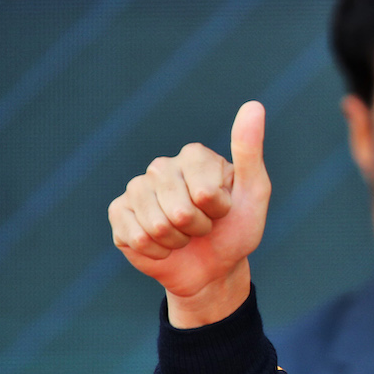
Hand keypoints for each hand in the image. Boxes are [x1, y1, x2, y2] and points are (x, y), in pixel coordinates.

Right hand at [109, 100, 270, 326]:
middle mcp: (162, 166)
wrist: (213, 268)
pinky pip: (136, 237)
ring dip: (178, 242)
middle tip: (203, 227)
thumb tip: (254, 105)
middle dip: (198, 229)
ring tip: (185, 236)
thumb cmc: (236, 230)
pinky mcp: (119, 213)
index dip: (218, 211)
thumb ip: (250, 151)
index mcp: (194, 156)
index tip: (223, 210)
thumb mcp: (254, 193)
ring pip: (157, 226)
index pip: (205, 193)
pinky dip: (157, 252)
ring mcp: (137, 188)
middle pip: (180, 211)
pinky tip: (163, 246)